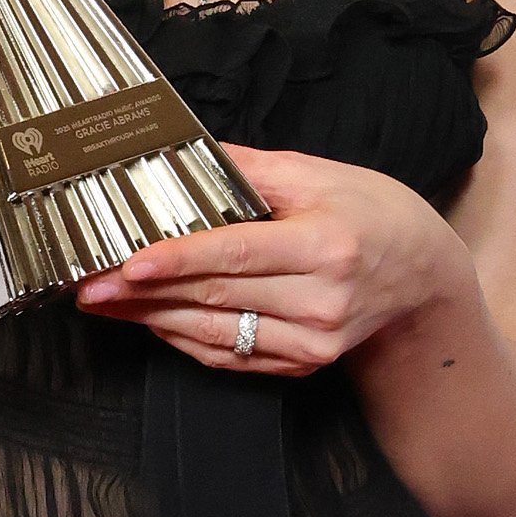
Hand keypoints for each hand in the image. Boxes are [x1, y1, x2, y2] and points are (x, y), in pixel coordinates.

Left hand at [74, 144, 472, 373]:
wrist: (425, 277)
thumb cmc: (374, 214)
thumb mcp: (321, 176)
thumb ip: (250, 170)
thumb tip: (184, 153)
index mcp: (325, 245)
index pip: (236, 255)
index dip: (178, 260)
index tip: (128, 263)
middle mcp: (321, 300)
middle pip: (215, 297)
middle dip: (144, 292)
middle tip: (91, 284)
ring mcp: (314, 340)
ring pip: (216, 332)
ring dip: (154, 318)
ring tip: (106, 302)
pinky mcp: (305, 363)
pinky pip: (232, 356)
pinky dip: (187, 338)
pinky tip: (154, 320)